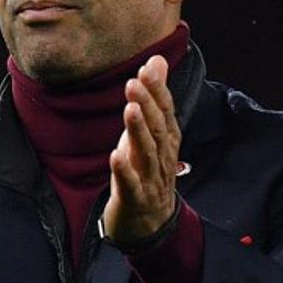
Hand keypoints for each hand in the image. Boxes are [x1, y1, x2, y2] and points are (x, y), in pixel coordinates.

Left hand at [100, 54, 181, 246]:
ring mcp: (150, 179)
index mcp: (167, 140)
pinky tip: (115, 155)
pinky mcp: (135, 198)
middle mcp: (162, 157)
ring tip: (129, 109)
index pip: (166, 112)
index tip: (146, 70)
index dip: (157, 91)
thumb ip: (154, 96)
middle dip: (147, 105)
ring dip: (139, 131)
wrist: (150, 222)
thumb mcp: (151, 132)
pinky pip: (131, 184)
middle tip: (133, 82)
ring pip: (147, 153)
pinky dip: (124, 170)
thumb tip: (156, 60)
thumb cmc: (147, 170)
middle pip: (158, 129)